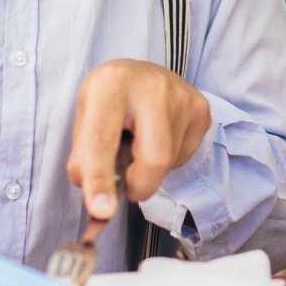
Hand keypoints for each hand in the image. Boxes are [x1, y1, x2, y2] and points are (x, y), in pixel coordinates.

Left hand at [67, 59, 211, 219]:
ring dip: (150, 169)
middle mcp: (151, 85)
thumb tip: (100, 202)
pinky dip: (168, 159)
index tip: (102, 211)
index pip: (103, 140)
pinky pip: (184, 155)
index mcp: (111, 83)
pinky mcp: (201, 109)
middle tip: (128, 184)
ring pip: (169, 162)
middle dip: (139, 185)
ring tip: (140, 143)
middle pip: (154, 158)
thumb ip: (85, 157)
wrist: (140, 75)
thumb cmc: (109, 100)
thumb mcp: (85, 119)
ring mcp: (182, 96)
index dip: (100, 179)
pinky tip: (158, 137)